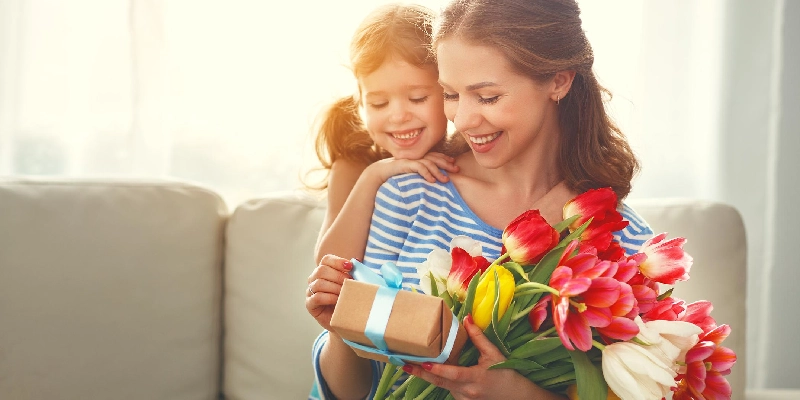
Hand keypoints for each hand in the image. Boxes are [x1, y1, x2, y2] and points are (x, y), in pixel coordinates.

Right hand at [305, 254, 352, 330]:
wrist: (344, 321)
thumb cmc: (348, 300)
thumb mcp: (352, 285)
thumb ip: (353, 273)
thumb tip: (357, 260)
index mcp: (324, 271)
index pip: (326, 260)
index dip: (337, 261)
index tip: (350, 267)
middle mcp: (314, 279)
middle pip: (321, 270)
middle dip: (338, 276)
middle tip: (350, 283)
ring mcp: (310, 292)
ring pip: (319, 283)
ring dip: (335, 288)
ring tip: (345, 293)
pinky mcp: (310, 304)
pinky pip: (316, 297)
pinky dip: (329, 298)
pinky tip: (338, 301)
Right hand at [369, 152, 458, 182]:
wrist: (379, 173)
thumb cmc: (396, 175)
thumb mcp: (412, 174)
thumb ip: (421, 174)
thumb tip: (433, 181)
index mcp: (418, 157)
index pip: (434, 156)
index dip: (445, 158)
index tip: (454, 164)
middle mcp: (416, 156)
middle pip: (434, 158)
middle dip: (446, 163)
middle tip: (456, 170)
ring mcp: (411, 160)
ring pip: (428, 163)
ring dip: (438, 171)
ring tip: (446, 180)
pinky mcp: (405, 164)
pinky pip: (419, 167)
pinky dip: (426, 173)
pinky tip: (432, 181)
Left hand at [402, 314, 548, 399]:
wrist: (517, 397)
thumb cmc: (506, 374)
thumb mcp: (494, 354)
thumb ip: (478, 337)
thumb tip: (467, 318)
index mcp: (475, 378)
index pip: (452, 374)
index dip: (437, 369)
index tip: (423, 362)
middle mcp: (467, 391)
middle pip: (439, 382)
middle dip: (420, 373)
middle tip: (404, 365)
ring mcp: (465, 398)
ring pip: (443, 386)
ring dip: (429, 376)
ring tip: (412, 366)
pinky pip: (449, 389)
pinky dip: (440, 380)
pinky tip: (432, 371)